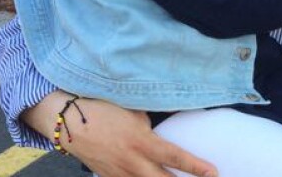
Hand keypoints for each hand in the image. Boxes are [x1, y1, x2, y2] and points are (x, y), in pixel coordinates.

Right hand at [23, 91, 216, 176]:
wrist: (68, 122)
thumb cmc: (103, 109)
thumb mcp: (135, 111)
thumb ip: (153, 123)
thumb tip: (170, 125)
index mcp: (142, 141)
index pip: (175, 156)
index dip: (196, 167)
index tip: (213, 172)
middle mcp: (132, 162)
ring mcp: (119, 173)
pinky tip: (149, 175)